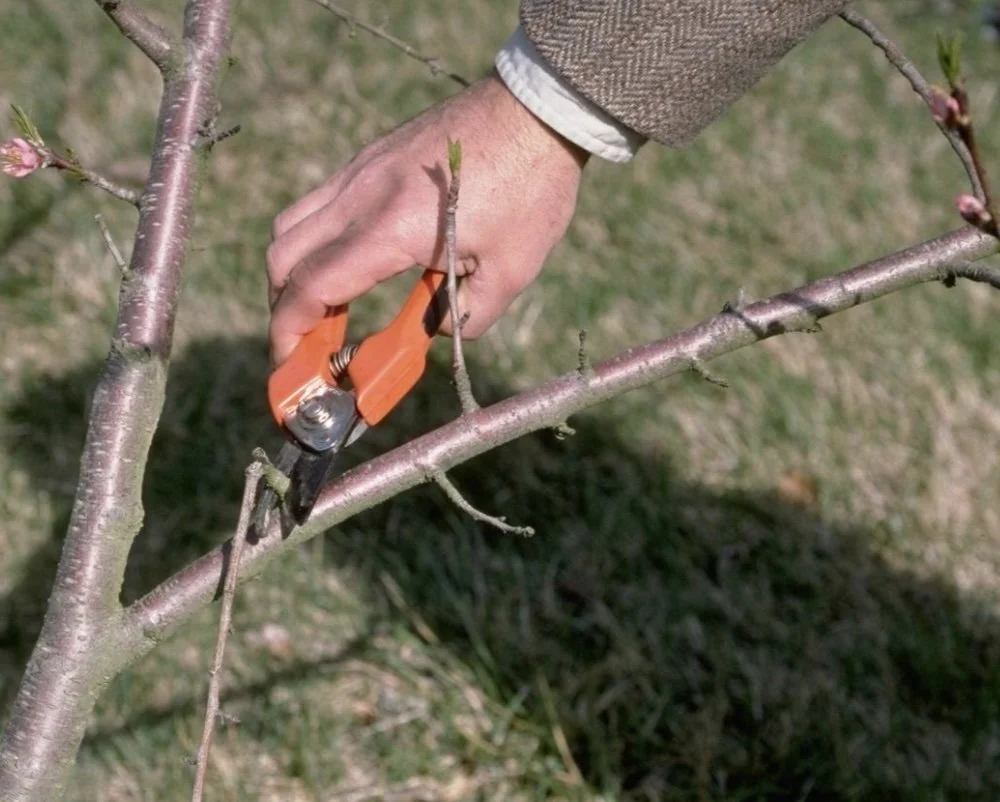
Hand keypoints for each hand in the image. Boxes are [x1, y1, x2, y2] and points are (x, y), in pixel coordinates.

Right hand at [267, 70, 588, 364]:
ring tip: (328, 303)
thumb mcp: (509, 272)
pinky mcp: (371, 156)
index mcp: (389, 229)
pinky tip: (354, 259)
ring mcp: (360, 170)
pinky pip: (320, 202)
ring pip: (292, 224)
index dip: (289, 331)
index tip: (289, 362)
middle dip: (284, 306)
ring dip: (294, 270)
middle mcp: (360, 195)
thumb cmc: (530, 189)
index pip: (311, 286)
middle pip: (282, 256)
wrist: (538, 108)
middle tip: (311, 340)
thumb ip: (465, 316)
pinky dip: (317, 240)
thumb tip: (434, 330)